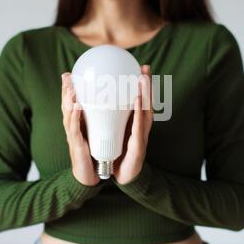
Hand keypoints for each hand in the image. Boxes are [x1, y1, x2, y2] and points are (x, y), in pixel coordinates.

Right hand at [61, 72, 99, 185]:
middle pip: (66, 106)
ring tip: (71, 87)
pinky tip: (77, 107)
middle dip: (65, 90)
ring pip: (68, 115)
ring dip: (68, 100)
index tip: (70, 74)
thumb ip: (100, 121)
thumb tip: (109, 107)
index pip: (72, 104)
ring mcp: (73, 138)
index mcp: (78, 125)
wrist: (91, 177)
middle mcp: (73, 129)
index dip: (70, 89)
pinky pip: (75, 130)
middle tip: (66, 75)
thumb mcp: (96, 135)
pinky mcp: (77, 147)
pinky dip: (75, 117)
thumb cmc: (93, 156)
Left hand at [113, 65, 153, 184]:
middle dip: (147, 85)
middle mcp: (141, 127)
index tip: (141, 67)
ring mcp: (141, 136)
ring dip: (145, 95)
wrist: (120, 176)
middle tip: (145, 68)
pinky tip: (138, 101)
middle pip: (147, 103)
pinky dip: (139, 113)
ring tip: (142, 80)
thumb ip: (109, 117)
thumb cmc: (118, 153)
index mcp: (135, 123)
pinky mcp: (138, 146)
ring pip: (146, 112)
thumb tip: (96, 100)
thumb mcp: (113, 132)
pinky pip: (138, 127)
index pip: (140, 101)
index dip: (142, 85)